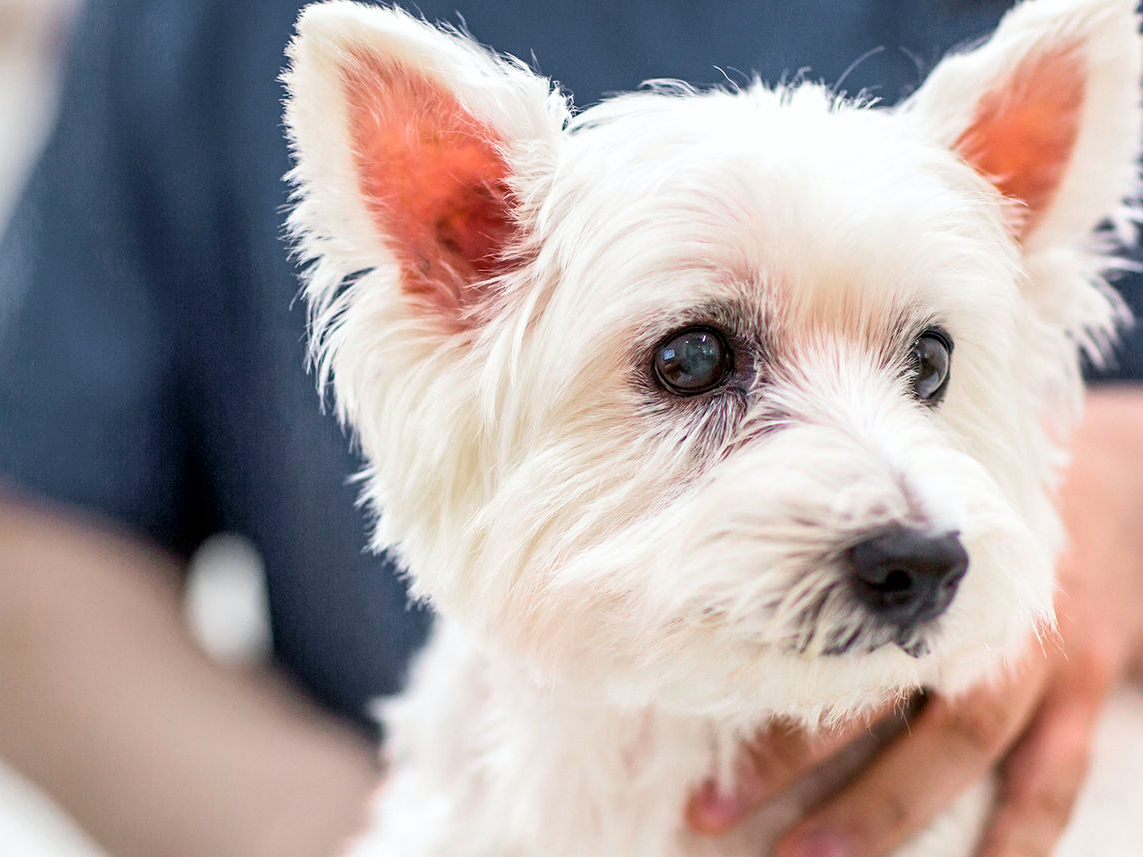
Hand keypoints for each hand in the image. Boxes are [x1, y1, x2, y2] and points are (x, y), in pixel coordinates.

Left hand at [687, 386, 1142, 856]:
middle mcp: (966, 608)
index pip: (824, 638)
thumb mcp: (912, 512)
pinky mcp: (1081, 686)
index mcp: (910, 568)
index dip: (761, 693)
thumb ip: (845, 554)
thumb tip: (732, 586)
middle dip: (793, 762)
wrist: (1108, 489)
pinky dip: (1021, 835)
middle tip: (715, 810)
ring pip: (959, 742)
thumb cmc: (970, 515)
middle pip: (878, 694)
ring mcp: (1032, 652)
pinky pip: (1055, 776)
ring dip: (884, 808)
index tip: (695, 749)